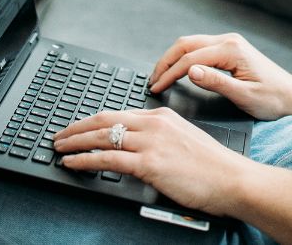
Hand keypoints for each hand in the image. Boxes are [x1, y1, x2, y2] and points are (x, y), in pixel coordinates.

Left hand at [53, 108, 252, 215]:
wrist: (232, 179)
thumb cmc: (214, 167)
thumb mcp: (185, 140)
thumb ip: (160, 139)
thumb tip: (137, 148)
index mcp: (163, 116)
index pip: (118, 113)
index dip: (92, 121)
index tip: (78, 127)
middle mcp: (154, 124)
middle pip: (104, 120)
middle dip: (76, 128)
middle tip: (59, 135)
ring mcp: (151, 142)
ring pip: (101, 137)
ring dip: (74, 143)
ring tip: (59, 148)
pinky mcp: (148, 163)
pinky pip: (107, 158)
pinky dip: (84, 160)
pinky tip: (72, 163)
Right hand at [147, 33, 291, 121]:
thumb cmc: (273, 99)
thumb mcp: (244, 96)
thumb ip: (216, 83)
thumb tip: (190, 71)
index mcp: (232, 50)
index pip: (190, 58)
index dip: (170, 73)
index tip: (156, 87)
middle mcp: (229, 41)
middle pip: (186, 44)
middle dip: (165, 61)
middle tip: (152, 81)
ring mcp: (229, 43)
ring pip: (191, 43)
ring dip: (173, 58)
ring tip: (159, 76)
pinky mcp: (229, 49)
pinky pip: (199, 48)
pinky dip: (183, 58)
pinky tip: (176, 70)